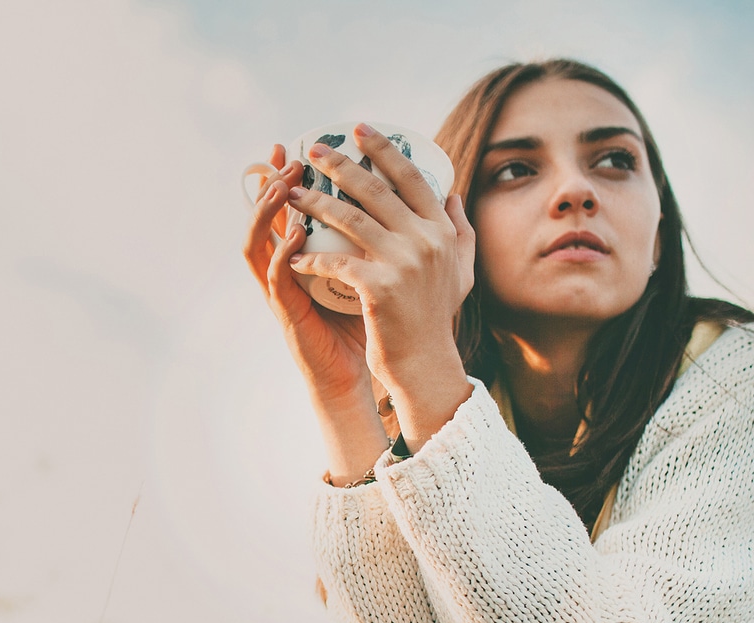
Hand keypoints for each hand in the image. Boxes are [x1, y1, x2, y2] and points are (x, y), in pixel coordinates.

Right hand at [243, 144, 373, 410]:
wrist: (359, 375)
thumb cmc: (370, 325)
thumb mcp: (381, 273)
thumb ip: (393, 240)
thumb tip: (438, 202)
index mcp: (308, 255)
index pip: (292, 207)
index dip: (290, 175)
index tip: (301, 145)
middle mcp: (289, 267)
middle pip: (267, 217)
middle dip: (271, 182)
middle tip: (286, 154)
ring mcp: (283, 290)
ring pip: (258, 242)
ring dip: (266, 212)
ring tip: (282, 185)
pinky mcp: (287, 312)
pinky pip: (276, 277)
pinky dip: (282, 254)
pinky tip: (293, 235)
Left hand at [284, 124, 476, 445]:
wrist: (426, 363)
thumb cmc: (436, 317)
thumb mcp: (461, 270)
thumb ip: (460, 230)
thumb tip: (452, 194)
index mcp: (441, 231)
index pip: (411, 178)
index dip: (383, 150)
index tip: (358, 129)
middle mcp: (426, 241)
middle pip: (376, 190)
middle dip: (340, 165)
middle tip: (312, 150)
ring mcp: (403, 264)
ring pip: (350, 220)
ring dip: (316, 204)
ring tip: (292, 194)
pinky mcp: (379, 289)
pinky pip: (337, 263)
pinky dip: (312, 259)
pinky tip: (294, 256)